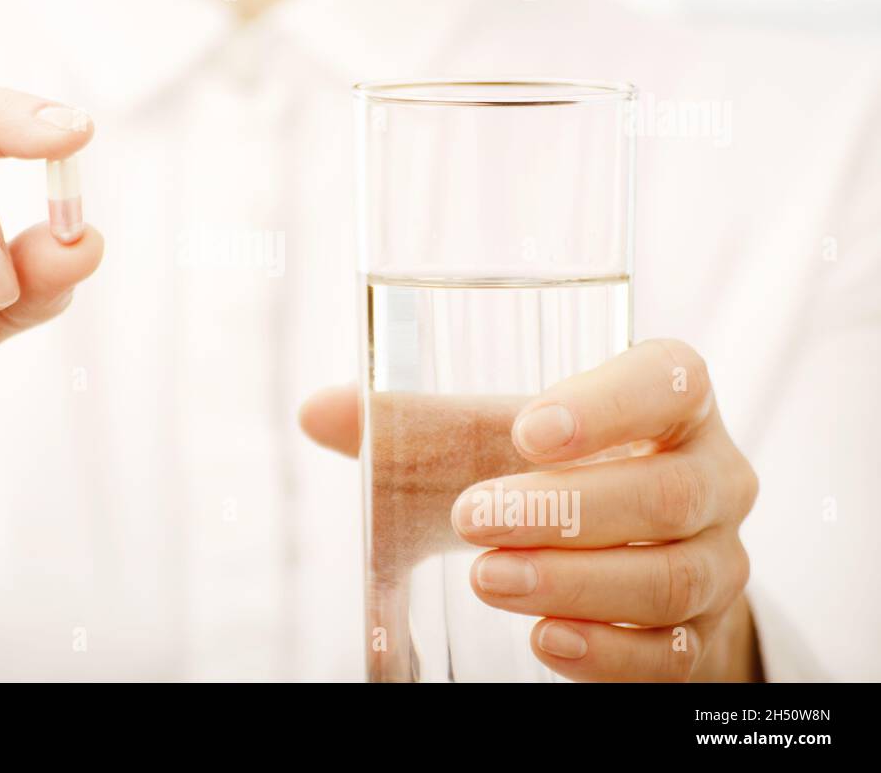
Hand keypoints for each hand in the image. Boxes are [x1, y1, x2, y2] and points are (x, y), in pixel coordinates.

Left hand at [300, 339, 760, 681]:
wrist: (627, 550)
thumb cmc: (553, 472)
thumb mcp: (489, 441)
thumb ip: (414, 424)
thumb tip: (317, 412)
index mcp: (671, 401)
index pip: (667, 381)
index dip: (608, 405)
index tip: (530, 431)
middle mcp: (713, 475)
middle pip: (668, 493)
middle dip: (565, 511)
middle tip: (473, 520)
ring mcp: (718, 560)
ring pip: (670, 578)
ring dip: (573, 583)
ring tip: (488, 580)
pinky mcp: (704, 635)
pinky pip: (671, 654)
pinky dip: (605, 652)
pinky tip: (544, 640)